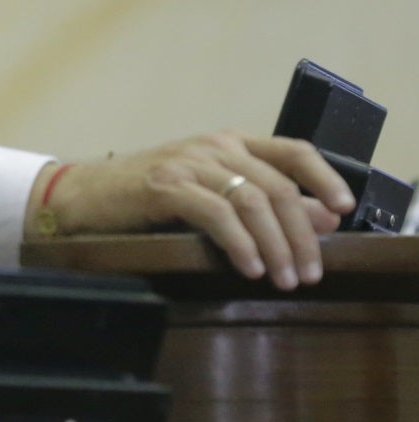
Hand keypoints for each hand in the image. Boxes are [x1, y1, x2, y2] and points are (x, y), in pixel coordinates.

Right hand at [28, 131, 355, 289]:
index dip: (323, 178)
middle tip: (309, 271)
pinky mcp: (163, 185)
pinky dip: (239, 243)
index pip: (292, 149)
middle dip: (301, 233)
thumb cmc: (141, 198)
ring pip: (251, 199)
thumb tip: (320, 216)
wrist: (80, 196)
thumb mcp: (206, 194)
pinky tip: (247, 266)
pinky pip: (215, 213)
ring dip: (275, 245)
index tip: (343, 209)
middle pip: (277, 184)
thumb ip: (260, 201)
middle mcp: (211, 146)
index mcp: (226, 143)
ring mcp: (186, 162)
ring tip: (283, 278)